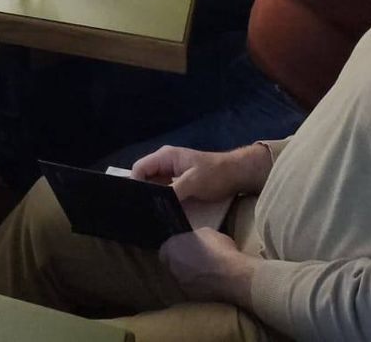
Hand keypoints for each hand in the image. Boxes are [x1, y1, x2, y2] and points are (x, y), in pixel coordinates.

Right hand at [130, 143, 269, 202]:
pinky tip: (160, 211)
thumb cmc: (215, 174)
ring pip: (153, 185)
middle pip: (144, 177)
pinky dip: (161, 199)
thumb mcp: (194, 182)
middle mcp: (165, 162)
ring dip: (151, 196)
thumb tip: (155, 202)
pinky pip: (163, 190)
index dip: (134, 184)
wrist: (237, 174)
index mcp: (165, 157)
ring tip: (147, 213)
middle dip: (141, 192)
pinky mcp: (178, 182)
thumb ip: (173, 190)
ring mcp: (171, 172)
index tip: (134, 202)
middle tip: (139, 211)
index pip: (139, 168)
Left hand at [159, 228, 254, 304]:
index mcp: (170, 249)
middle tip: (199, 260)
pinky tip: (213, 284)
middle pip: (174, 265)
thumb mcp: (206, 232)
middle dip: (184, 263)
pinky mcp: (192, 299)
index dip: (178, 248)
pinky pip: (193, 291)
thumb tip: (195, 242)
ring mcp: (181, 285)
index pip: (166, 249)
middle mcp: (171, 268)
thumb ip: (194, 238)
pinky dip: (201, 288)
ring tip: (208, 273)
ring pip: (183, 279)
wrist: (234, 277)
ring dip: (192, 276)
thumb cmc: (220, 251)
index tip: (189, 248)